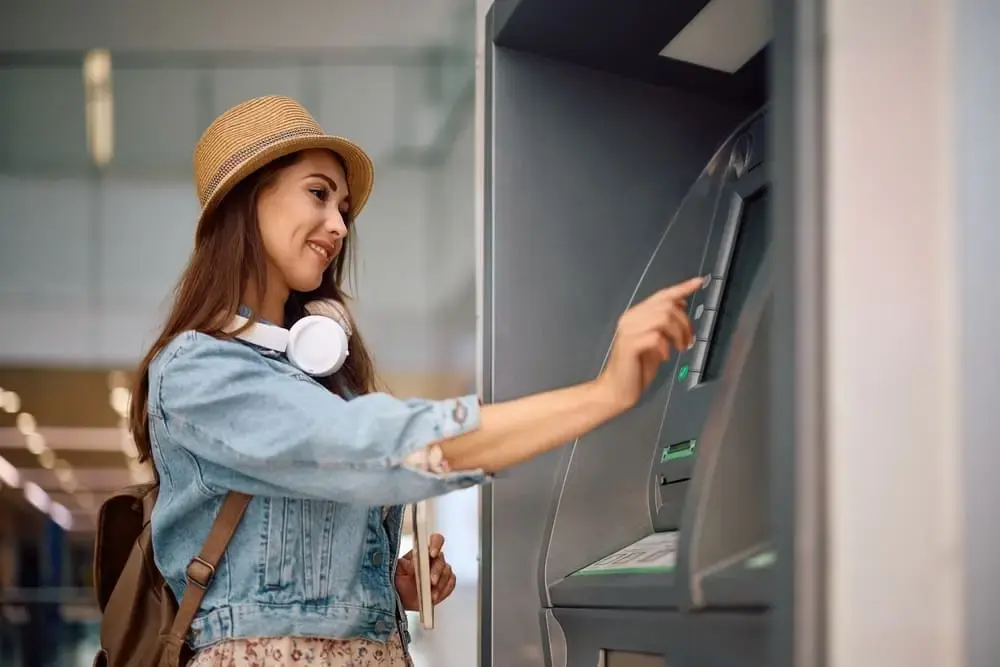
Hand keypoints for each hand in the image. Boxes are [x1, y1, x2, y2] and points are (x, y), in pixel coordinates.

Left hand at [395, 533, 456, 610]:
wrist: (400, 597)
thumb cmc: (398, 580)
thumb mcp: (397, 570)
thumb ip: (406, 565)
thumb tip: (414, 564)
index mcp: (423, 552)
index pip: (436, 540)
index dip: (436, 544)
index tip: (432, 553)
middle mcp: (434, 560)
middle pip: (441, 559)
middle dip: (437, 571)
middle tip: (431, 581)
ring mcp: (441, 572)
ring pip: (447, 572)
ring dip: (440, 584)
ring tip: (431, 594)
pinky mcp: (445, 584)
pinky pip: (450, 584)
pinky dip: (444, 590)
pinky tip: (435, 595)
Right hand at [597, 276, 704, 410]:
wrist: (617, 389)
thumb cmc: (637, 368)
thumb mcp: (657, 341)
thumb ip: (665, 323)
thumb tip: (681, 305)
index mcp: (636, 315)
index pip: (661, 295)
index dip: (682, 288)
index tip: (700, 282)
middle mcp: (630, 319)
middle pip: (666, 306)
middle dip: (685, 322)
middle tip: (688, 340)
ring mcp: (628, 331)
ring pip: (663, 318)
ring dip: (678, 333)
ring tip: (680, 348)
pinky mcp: (629, 345)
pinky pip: (656, 337)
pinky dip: (666, 346)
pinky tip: (665, 356)